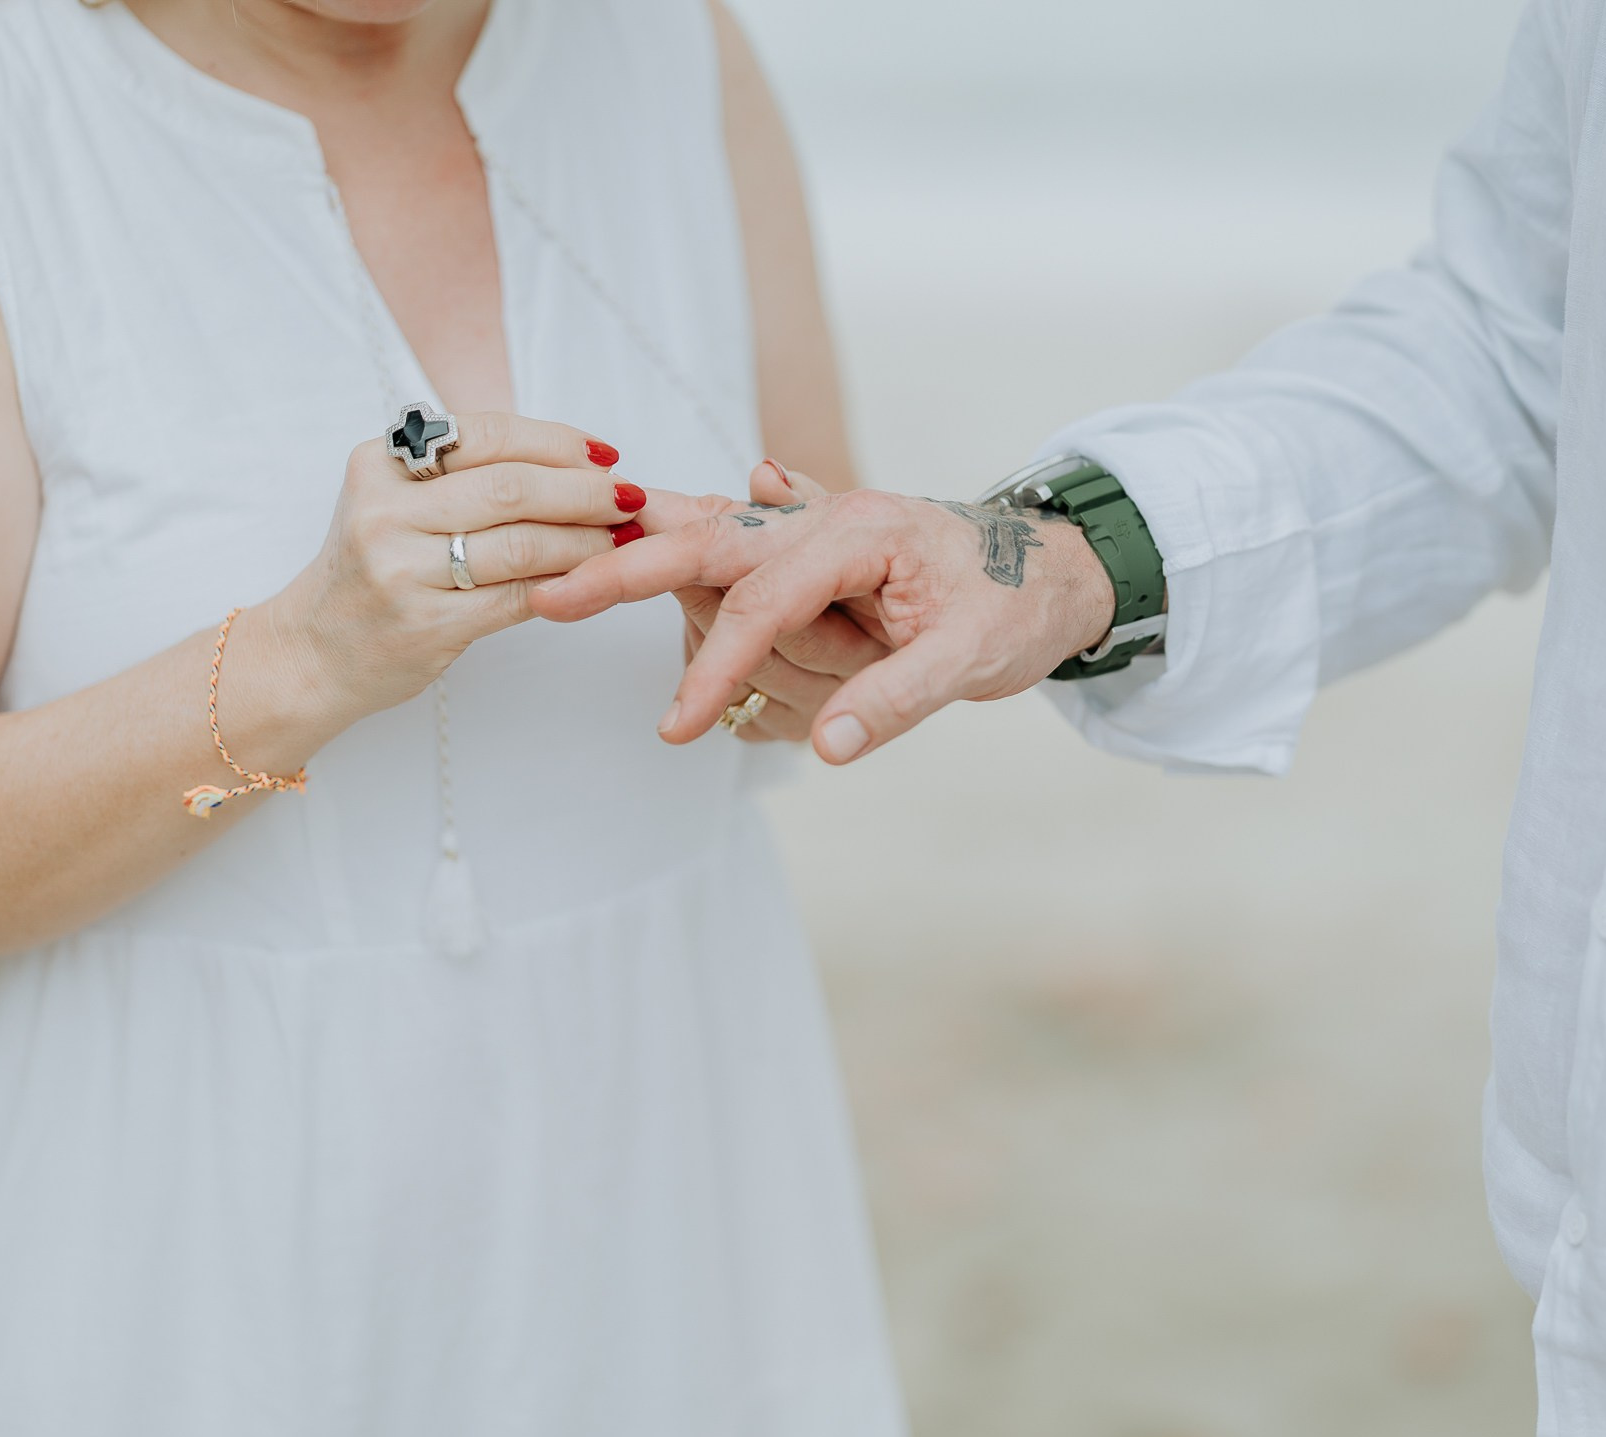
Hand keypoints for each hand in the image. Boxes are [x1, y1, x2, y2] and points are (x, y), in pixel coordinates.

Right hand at [257, 412, 641, 723]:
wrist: (312, 652)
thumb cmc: (374, 570)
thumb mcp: (396, 501)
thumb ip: (464, 473)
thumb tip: (576, 457)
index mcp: (380, 463)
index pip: (488, 434)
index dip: (557, 441)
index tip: (603, 453)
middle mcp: (385, 511)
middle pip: (513, 487)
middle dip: (585, 490)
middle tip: (627, 496)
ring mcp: (401, 570)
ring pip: (523, 544)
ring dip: (587, 540)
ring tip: (622, 538)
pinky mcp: (425, 624)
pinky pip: (517, 597)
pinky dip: (566, 584)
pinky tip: (594, 579)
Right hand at [533, 471, 1115, 763]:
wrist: (1053, 573)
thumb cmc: (1017, 605)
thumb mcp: (974, 660)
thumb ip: (898, 699)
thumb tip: (825, 746)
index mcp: (861, 531)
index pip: (764, 602)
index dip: (718, 668)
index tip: (678, 727)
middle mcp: (822, 521)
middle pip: (707, 544)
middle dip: (628, 569)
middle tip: (552, 596)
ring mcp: (808, 538)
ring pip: (722, 577)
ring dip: (728, 635)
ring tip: (785, 640)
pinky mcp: (804, 563)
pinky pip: (735, 573)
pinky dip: (691, 567)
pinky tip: (637, 525)